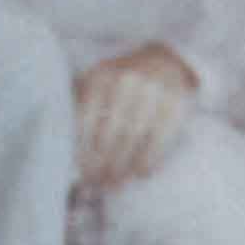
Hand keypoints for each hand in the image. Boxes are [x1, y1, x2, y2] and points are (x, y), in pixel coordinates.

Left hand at [71, 44, 197, 192]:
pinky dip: (149, 159)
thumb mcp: (97, 85)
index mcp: (100, 77)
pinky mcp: (174, 103)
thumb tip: (70, 154)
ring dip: (123, 166)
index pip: (86, 121)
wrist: (163, 61)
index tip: (80, 172)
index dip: (82, 151)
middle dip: (102, 164)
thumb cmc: (121, 82)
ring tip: (115, 184)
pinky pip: (159, 138)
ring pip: (133, 137)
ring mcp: (152, 91)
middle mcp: (126, 81)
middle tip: (97, 184)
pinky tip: (141, 173)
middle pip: (109, 133)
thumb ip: (81, 110)